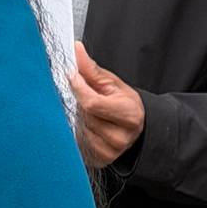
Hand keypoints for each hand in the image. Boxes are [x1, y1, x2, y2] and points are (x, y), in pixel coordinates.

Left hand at [70, 42, 144, 167]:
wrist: (135, 129)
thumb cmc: (123, 103)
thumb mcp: (113, 84)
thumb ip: (92, 69)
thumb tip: (76, 49)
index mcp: (129, 115)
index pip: (91, 103)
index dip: (77, 87)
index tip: (71, 75)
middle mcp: (120, 137)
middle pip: (83, 115)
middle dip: (79, 102)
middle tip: (83, 97)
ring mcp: (108, 151)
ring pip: (78, 127)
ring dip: (77, 117)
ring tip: (87, 113)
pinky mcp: (98, 159)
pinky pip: (76, 141)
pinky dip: (76, 130)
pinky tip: (85, 126)